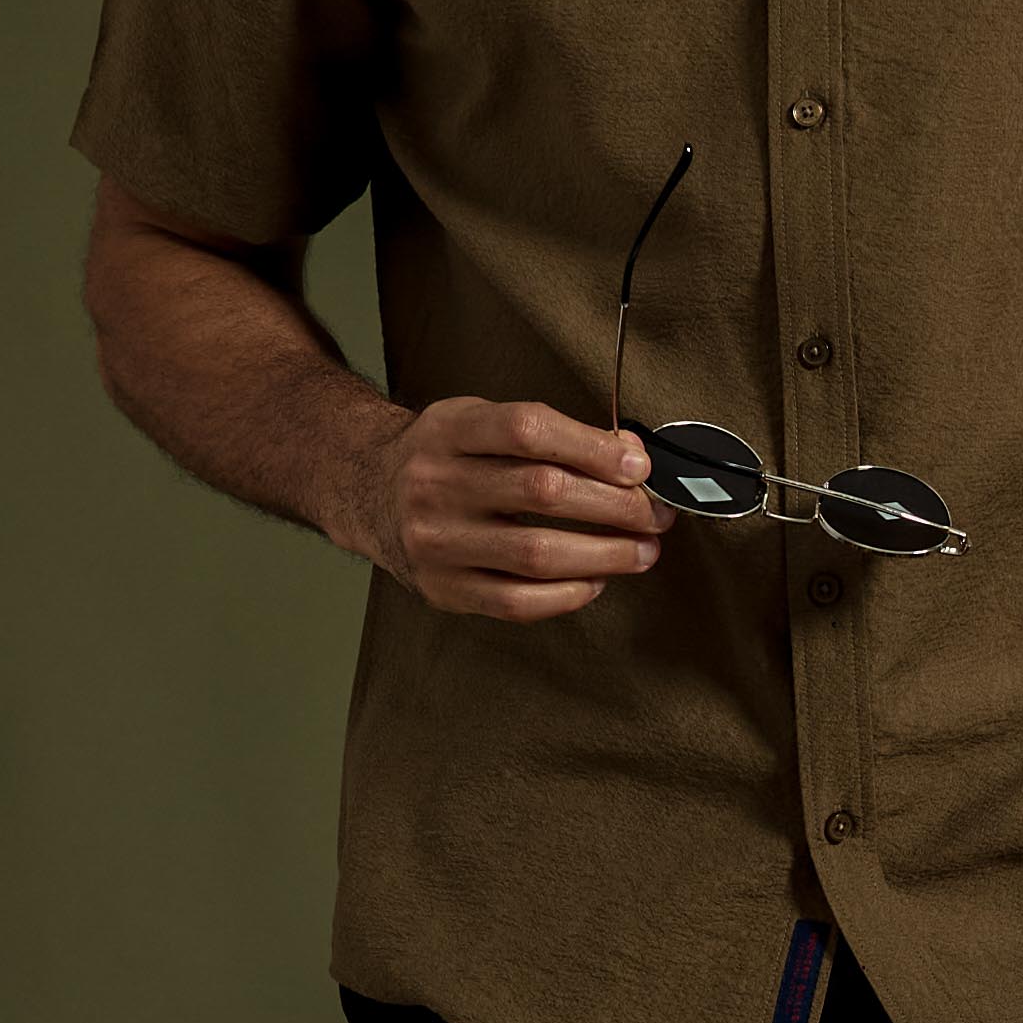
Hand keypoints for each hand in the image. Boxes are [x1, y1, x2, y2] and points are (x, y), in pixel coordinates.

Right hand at [352, 397, 670, 618]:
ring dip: (605, 554)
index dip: (594, 447)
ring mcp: (434, 541)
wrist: (366, 492)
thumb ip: (549, 433)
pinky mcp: (441, 589)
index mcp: (448, 430)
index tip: (640, 465)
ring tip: (643, 551)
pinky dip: (567, 594)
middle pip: (543, 491)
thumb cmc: (444, 455)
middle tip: (656, 513)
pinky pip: (516, 602)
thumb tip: (631, 455)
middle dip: (616, 505)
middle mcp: (435, 484)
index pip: (529, 431)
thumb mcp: (479, 420)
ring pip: (536, 554)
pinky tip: (596, 581)